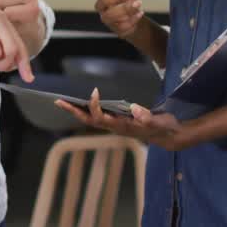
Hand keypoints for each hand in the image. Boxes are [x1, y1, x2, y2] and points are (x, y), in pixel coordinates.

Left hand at [55, 89, 189, 150]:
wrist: (168, 135)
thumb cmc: (164, 128)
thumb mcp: (160, 122)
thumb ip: (148, 117)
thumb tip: (134, 108)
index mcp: (122, 126)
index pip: (101, 118)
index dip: (94, 106)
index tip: (94, 91)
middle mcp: (115, 126)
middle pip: (89, 120)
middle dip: (73, 111)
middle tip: (58, 100)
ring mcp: (115, 125)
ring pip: (91, 119)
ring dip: (77, 111)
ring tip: (63, 101)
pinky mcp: (117, 121)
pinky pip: (97, 116)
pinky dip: (87, 109)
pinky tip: (81, 103)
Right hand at [96, 0, 143, 37]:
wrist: (133, 20)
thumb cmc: (128, 3)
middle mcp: (101, 7)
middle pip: (104, 0)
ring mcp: (106, 19)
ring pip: (110, 15)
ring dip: (125, 9)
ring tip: (138, 3)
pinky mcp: (115, 29)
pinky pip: (121, 25)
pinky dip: (131, 19)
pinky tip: (140, 13)